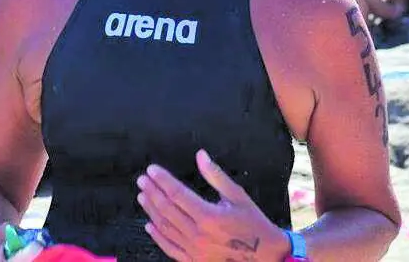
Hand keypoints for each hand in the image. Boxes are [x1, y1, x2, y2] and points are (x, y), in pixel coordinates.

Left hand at [137, 149, 289, 261]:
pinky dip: (157, 236)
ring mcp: (194, 251)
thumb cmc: (253, 223)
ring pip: (165, 228)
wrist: (266, 258)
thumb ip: (215, 175)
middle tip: (142, 179)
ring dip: (151, 210)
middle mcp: (198, 235)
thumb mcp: (238, 195)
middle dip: (152, 192)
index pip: (177, 194)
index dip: (162, 180)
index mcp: (208, 216)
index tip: (152, 169)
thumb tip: (200, 155)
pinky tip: (149, 225)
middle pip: (167, 210)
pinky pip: (170, 248)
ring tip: (142, 196)